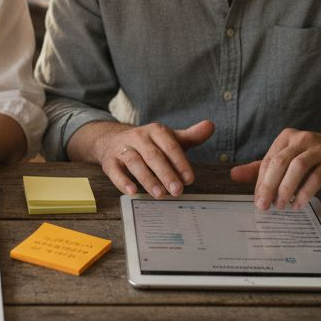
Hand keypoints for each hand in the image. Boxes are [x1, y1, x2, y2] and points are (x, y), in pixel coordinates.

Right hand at [95, 120, 211, 197]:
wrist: (112, 140)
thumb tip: (210, 126)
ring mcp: (122, 148)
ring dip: (147, 179)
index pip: (170, 146)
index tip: (189, 179)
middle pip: (153, 156)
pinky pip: (115, 171)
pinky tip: (132, 191)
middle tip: (177, 191)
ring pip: (135, 163)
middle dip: (166, 174)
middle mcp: (138, 137)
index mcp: (156, 131)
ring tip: (160, 194)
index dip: (180, 163)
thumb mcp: (169, 138)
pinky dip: (122, 181)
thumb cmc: (149, 144)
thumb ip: (190, 136)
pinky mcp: (109, 161)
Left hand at [230, 128, 320, 210]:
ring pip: (296, 167)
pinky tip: (298, 205)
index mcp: (287, 138)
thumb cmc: (317, 156)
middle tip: (262, 206)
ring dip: (286, 189)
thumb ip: (262, 167)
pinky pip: (316, 177)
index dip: (260, 182)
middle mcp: (301, 139)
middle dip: (268, 186)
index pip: (268, 161)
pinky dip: (305, 192)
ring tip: (280, 206)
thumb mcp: (289, 157)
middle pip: (279, 162)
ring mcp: (319, 149)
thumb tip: (233, 175)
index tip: (257, 201)